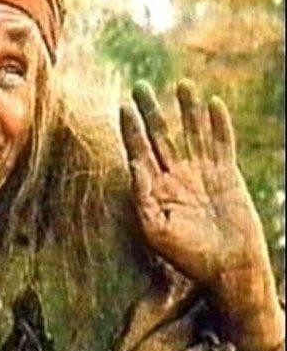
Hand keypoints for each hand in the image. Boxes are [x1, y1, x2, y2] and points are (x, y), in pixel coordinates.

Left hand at [121, 79, 267, 283]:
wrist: (227, 268)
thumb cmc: (187, 256)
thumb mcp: (155, 230)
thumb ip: (142, 197)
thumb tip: (133, 164)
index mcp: (154, 190)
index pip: (139, 152)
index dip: (131, 130)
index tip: (123, 106)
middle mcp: (175, 177)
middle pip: (161, 136)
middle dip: (151, 111)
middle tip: (139, 86)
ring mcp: (201, 174)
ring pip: (192, 133)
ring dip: (186, 109)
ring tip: (181, 83)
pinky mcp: (226, 175)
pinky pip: (223, 143)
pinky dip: (219, 124)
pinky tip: (213, 103)